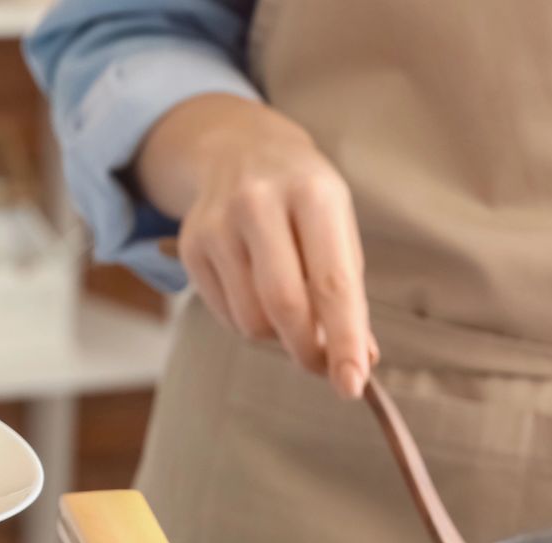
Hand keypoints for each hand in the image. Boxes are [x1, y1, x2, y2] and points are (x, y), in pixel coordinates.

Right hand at [141, 96, 375, 397]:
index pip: (332, 282)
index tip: (352, 383)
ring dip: (276, 335)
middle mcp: (261, 202)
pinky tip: (256, 294)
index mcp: (313, 193)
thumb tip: (360, 360)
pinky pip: (225, 316)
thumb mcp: (336, 226)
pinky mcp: (191, 246)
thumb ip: (347, 292)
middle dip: (307, 349)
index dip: (343, 339)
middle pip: (284, 306)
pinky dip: (249, 322)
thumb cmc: (302, 198)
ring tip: (287, 311)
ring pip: (251, 320)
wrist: (238, 149)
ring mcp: (219, 224)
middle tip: (322, 365)